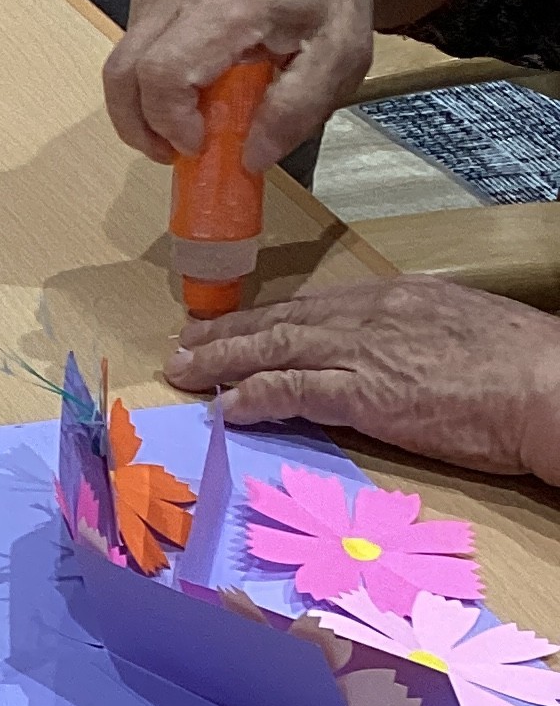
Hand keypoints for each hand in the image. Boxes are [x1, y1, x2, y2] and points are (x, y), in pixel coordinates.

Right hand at [104, 0, 467, 175]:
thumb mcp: (338, 61)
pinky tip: (181, 95)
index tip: (202, 147)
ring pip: (119, 65)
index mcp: (228, 6)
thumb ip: (296, 111)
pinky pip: (128, 51)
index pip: (164, 72)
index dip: (169, 122)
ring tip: (179, 130)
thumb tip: (249, 158)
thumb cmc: (331, 0)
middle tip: (177, 154)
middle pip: (123, 73)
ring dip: (138, 111)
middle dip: (140, 128)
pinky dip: (143, 86)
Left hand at [168, 277, 559, 481]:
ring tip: (183, 372)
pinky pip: (293, 390)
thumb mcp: (460, 329)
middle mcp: (372, 316)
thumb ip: (416, 336)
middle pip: (283, 320)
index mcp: (397, 297)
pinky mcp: (366, 394)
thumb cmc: (524, 366)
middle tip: (184, 345)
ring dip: (222, 362)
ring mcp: (366, 352)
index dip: (268, 318)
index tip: (236, 326)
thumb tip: (393, 354)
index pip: (316, 306)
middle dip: (228, 333)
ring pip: (274, 350)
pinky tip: (226, 407)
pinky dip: (253, 396)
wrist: (552, 386)